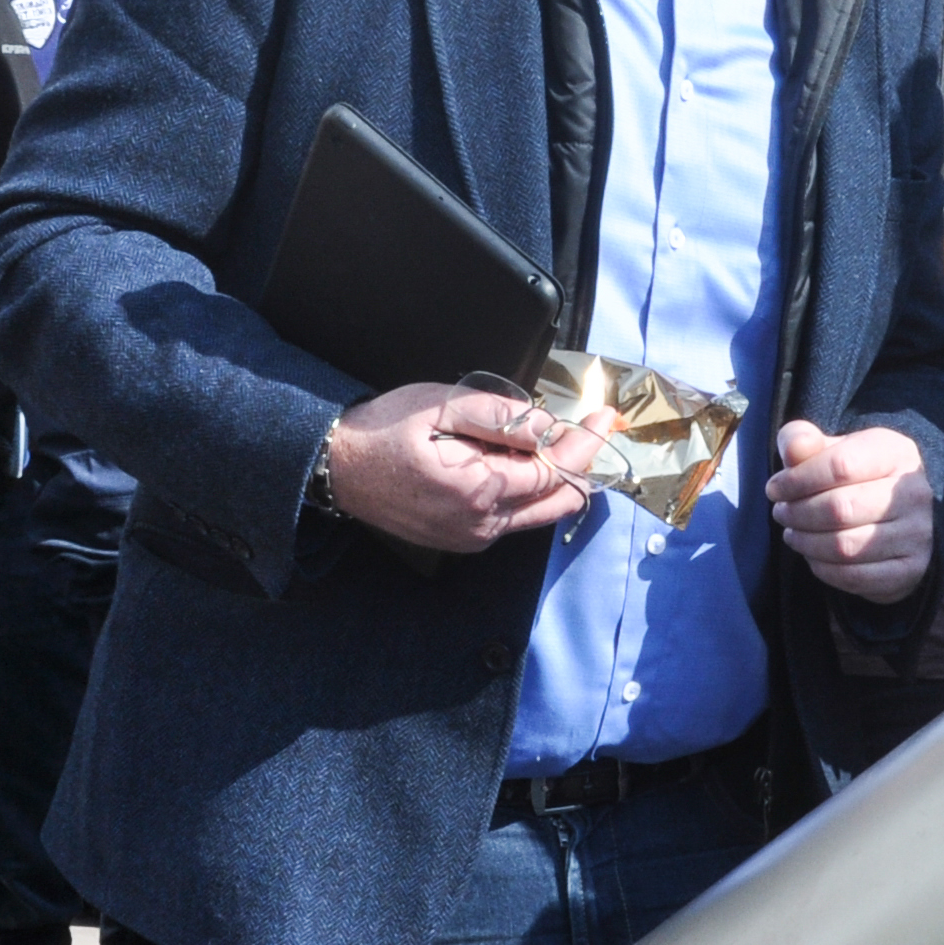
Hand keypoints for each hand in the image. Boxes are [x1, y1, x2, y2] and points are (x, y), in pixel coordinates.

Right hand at [317, 383, 602, 551]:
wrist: (339, 466)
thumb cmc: (385, 430)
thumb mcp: (445, 405)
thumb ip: (503, 418)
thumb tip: (551, 430)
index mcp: (479, 492)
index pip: (555, 472)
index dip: (585, 443)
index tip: (604, 417)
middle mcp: (481, 527)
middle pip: (558, 502)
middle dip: (584, 463)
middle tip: (596, 427)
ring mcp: (473, 538)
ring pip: (538, 513)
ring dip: (558, 477)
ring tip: (564, 438)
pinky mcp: (464, 539)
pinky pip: (514, 517)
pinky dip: (531, 490)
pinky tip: (524, 460)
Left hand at [769, 419, 934, 602]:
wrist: (899, 513)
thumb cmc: (855, 476)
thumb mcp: (831, 449)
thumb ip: (803, 440)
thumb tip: (794, 450)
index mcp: (896, 453)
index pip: (840, 466)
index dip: (798, 480)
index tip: (775, 488)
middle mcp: (914, 494)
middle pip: (841, 509)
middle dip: (799, 513)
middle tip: (782, 513)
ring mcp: (917, 535)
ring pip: (845, 547)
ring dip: (806, 542)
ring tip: (793, 533)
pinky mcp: (910, 570)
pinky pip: (854, 577)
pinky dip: (823, 569)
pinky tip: (813, 555)